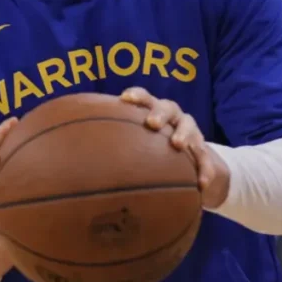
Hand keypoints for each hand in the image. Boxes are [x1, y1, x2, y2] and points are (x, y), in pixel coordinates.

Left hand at [121, 87, 230, 208]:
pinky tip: (200, 184)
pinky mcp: (203, 153)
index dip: (136, 96)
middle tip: (151, 123)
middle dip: (159, 113)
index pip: (144, 97)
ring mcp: (190, 132)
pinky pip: (206, 161)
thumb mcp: (135, 144)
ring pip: (190, 128)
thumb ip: (113, 145)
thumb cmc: (151, 149)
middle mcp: (172, 117)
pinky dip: (204, 171)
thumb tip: (75, 157)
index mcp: (153, 111)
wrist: (189, 162)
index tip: (125, 99)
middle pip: (167, 107)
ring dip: (184, 134)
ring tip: (178, 144)